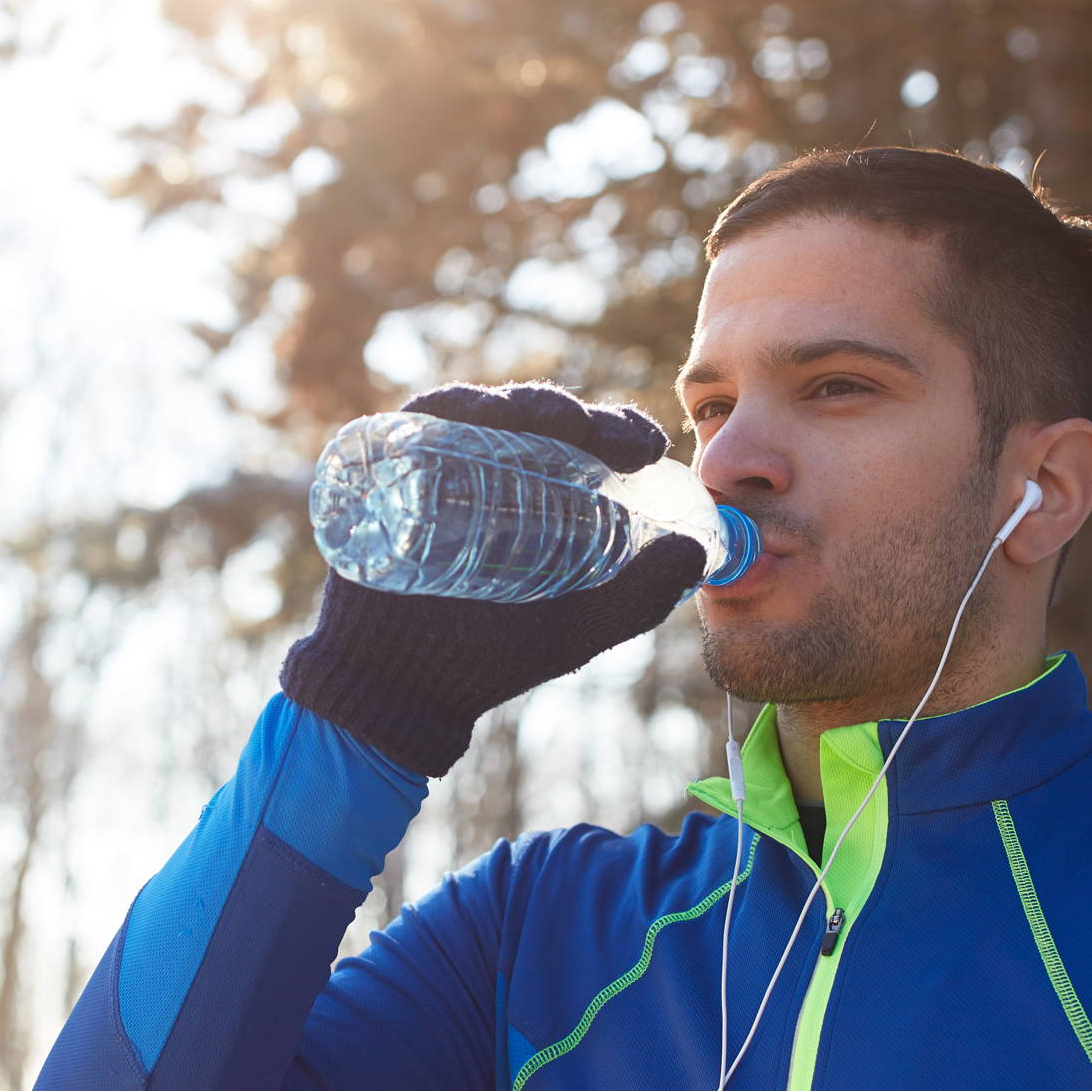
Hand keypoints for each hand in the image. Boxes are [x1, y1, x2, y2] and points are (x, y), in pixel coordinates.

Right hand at [280, 382, 707, 776]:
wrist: (402, 687)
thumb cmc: (488, 657)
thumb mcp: (576, 629)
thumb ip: (637, 598)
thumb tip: (698, 554)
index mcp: (548, 497)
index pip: (593, 445)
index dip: (623, 432)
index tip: (645, 447)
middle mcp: (499, 471)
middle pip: (545, 420)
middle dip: (577, 413)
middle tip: (599, 434)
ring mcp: (445, 466)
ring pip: (488, 410)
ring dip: (519, 403)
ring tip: (543, 419)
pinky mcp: (393, 470)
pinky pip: (421, 421)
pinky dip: (448, 408)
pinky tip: (474, 415)